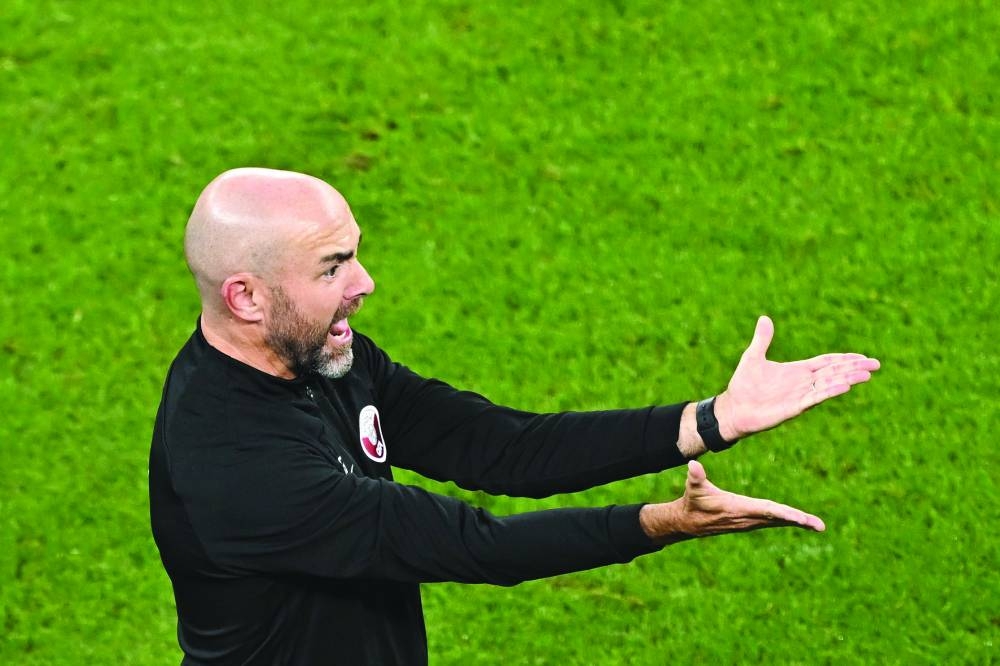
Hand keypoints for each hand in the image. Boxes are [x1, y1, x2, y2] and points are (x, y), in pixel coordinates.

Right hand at [639, 461, 824, 544]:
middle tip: (819, 525)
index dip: (784, 514)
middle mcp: (748, 518)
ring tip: (817, 525)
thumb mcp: (694, 488)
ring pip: (778, 522)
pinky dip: (788, 520)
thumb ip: (696, 477)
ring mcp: (750, 522)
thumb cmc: (693, 502)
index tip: (801, 518)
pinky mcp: (750, 522)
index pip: (766, 511)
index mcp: (738, 509)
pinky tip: (800, 521)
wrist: (689, 522)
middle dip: (798, 521)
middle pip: (778, 519)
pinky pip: (774, 521)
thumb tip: (693, 464)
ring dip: (797, 522)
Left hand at [714, 315, 879, 440]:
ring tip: (866, 375)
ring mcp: (800, 395)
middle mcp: (803, 382)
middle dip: (854, 368)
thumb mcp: (753, 356)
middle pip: (834, 372)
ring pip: (829, 384)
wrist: (733, 408)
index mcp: (797, 370)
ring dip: (847, 379)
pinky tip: (844, 386)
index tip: (862, 357)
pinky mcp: (794, 407)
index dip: (844, 359)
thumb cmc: (743, 385)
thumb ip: (762, 339)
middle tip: (876, 365)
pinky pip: (815, 398)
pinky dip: (829, 391)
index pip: (826, 363)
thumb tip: (764, 318)